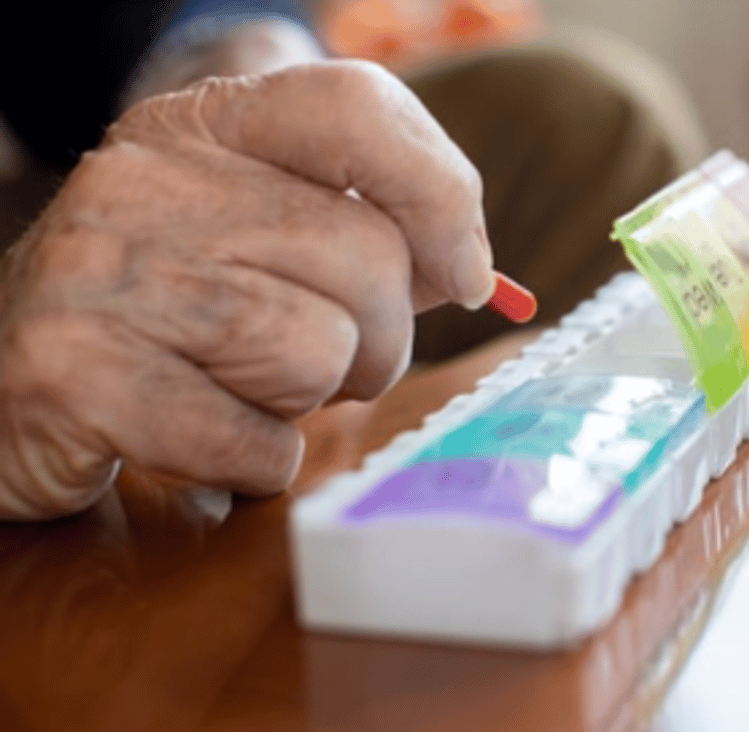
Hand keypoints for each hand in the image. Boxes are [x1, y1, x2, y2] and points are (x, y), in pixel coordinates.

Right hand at [0, 60, 494, 519]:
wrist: (5, 379)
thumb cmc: (172, 312)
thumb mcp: (260, 236)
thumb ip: (370, 231)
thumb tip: (472, 269)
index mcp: (204, 125)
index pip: (357, 106)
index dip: (441, 195)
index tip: (463, 274)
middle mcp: (147, 179)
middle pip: (368, 257)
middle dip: (380, 340)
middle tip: (325, 363)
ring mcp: (103, 270)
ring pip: (319, 350)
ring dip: (311, 400)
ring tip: (247, 391)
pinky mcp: (76, 372)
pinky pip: (254, 442)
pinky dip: (258, 462)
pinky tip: (208, 439)